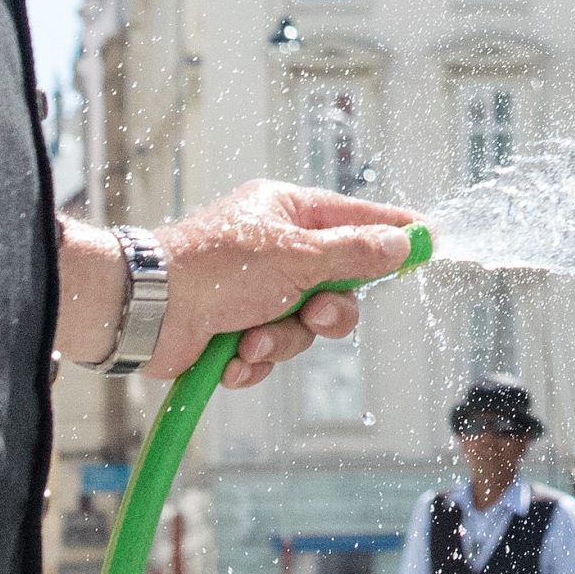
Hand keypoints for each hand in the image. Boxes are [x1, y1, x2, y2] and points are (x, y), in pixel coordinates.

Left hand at [153, 182, 416, 387]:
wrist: (143, 312)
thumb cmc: (213, 268)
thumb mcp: (295, 256)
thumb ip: (353, 252)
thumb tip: (402, 242)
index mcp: (288, 213)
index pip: (357, 218)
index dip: (394, 232)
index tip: (431, 240)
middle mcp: (276, 250)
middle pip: (338, 284)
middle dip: (326, 312)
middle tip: (316, 315)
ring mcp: (256, 292)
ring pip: (305, 326)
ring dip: (283, 340)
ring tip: (253, 339)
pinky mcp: (235, 330)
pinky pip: (272, 353)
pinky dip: (254, 360)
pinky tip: (231, 355)